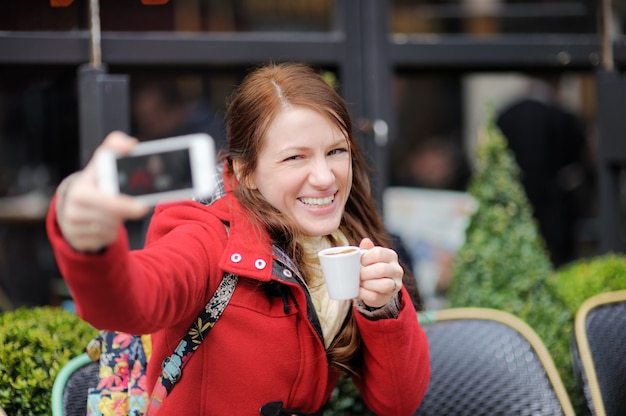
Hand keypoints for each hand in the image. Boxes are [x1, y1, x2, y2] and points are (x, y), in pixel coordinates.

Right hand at [56, 131, 149, 251]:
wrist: (72, 204)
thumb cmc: (94, 182)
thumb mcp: (101, 163)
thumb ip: (115, 147)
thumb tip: (130, 143)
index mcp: (79, 190)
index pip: (107, 201)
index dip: (124, 205)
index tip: (142, 207)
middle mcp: (72, 210)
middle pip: (112, 218)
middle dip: (124, 213)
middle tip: (136, 208)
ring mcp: (72, 228)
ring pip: (110, 229)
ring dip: (118, 222)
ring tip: (111, 212)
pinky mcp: (77, 242)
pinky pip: (105, 240)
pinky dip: (110, 233)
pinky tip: (104, 223)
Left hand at [357, 237, 402, 308]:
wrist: (376, 288)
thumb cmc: (371, 268)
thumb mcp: (368, 257)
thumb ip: (366, 249)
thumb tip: (365, 241)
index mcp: (391, 256)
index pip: (378, 253)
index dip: (365, 258)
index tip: (359, 262)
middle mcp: (397, 269)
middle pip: (381, 269)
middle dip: (365, 273)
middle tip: (357, 274)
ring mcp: (395, 284)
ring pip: (384, 285)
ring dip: (367, 284)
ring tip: (360, 282)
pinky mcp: (388, 297)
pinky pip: (376, 297)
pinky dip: (364, 294)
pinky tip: (359, 290)